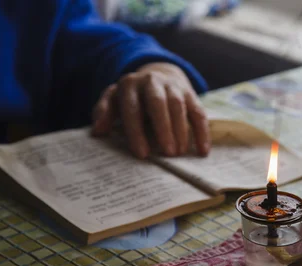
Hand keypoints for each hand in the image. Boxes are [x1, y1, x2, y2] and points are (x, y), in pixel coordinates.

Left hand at [92, 62, 209, 158]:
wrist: (157, 74)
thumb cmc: (132, 97)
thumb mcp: (114, 100)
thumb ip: (104, 112)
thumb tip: (98, 131)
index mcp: (130, 85)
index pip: (132, 108)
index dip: (137, 132)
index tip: (142, 154)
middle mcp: (152, 81)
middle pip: (158, 103)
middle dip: (163, 128)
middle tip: (167, 154)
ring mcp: (173, 86)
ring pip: (178, 106)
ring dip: (181, 131)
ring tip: (180, 153)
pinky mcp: (190, 94)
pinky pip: (198, 112)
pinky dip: (202, 132)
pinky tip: (203, 151)